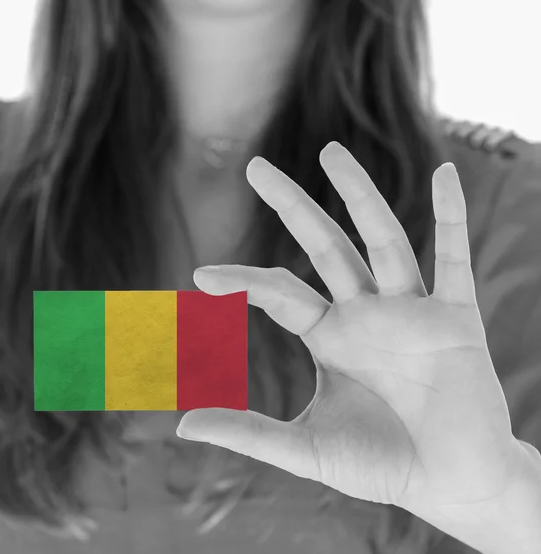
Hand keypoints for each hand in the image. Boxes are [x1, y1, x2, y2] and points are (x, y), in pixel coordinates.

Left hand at [176, 142, 531, 550]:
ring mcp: (411, 310)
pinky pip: (455, 257)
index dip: (242, 281)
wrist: (452, 486)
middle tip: (254, 166)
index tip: (199, 276)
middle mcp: (366, 313)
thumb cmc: (382, 466)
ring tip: (329, 151)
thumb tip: (180, 425)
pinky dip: (452, 216)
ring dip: (358, 195)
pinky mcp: (456, 318)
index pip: (279, 292)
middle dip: (292, 205)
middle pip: (324, 246)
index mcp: (330, 337)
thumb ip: (248, 433)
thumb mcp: (307, 449)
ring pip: (383, 239)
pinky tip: (445, 173)